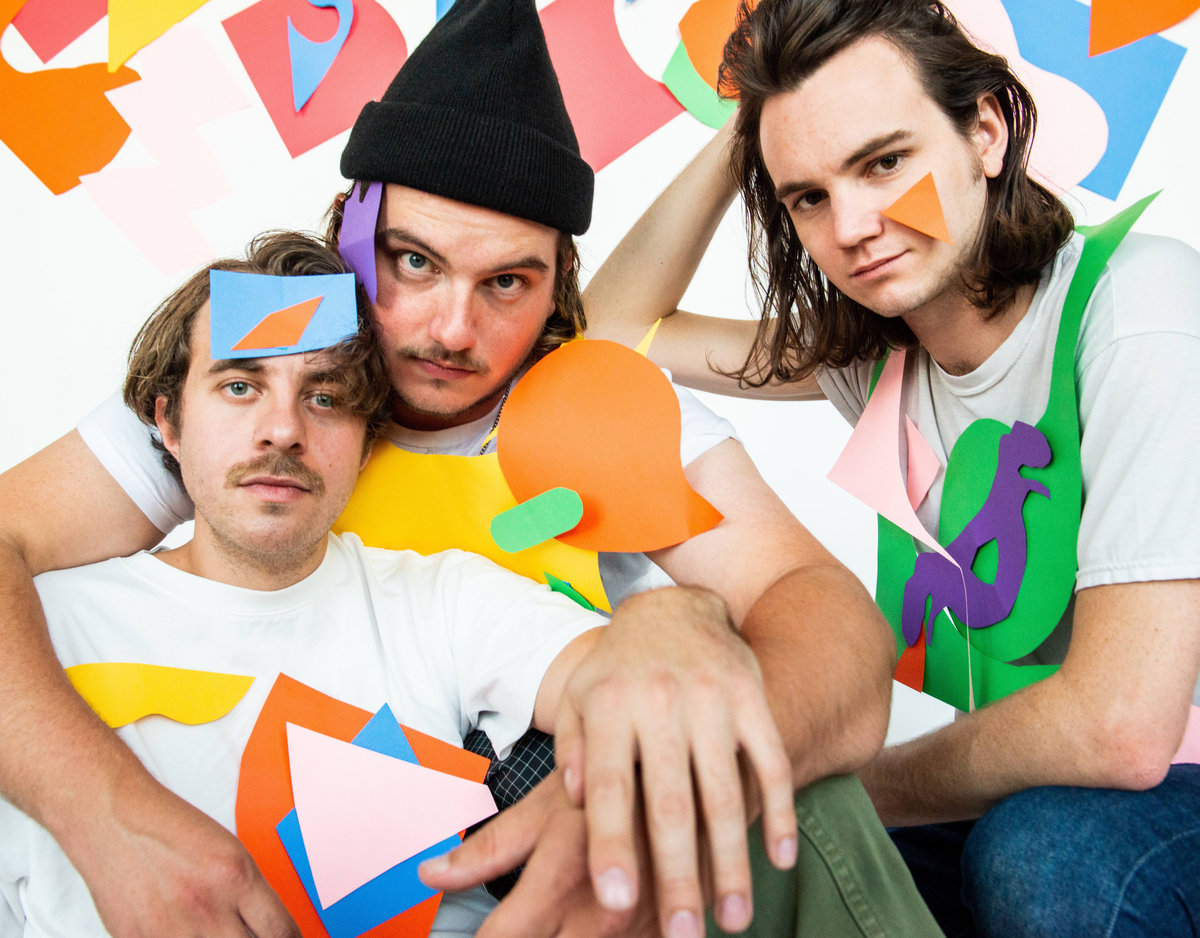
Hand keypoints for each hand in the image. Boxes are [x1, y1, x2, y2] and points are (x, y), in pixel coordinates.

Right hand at [60, 773, 297, 937]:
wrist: (113, 820)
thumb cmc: (172, 831)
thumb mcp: (228, 852)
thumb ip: (250, 896)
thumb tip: (268, 934)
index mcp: (236, 876)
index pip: (280, 932)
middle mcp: (207, 906)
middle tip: (247, 934)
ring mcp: (170, 930)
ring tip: (214, 931)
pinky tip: (183, 933)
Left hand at [419, 771, 657, 936]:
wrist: (704, 767)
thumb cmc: (617, 777)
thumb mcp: (549, 804)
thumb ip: (489, 848)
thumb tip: (429, 874)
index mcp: (562, 878)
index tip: (464, 936)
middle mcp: (600, 916)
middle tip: (516, 924)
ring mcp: (637, 932)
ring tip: (547, 923)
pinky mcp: (666, 937)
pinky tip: (583, 925)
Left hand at [555, 587, 797, 936]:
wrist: (677, 607)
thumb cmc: (621, 668)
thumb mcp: (581, 697)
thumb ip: (574, 748)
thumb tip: (571, 799)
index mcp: (610, 706)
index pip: (608, 786)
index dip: (611, 843)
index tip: (616, 898)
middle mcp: (660, 701)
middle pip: (670, 802)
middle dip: (678, 874)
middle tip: (683, 935)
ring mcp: (713, 699)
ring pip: (725, 792)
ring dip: (732, 861)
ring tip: (733, 918)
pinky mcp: (752, 698)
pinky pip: (771, 761)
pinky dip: (779, 812)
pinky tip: (780, 858)